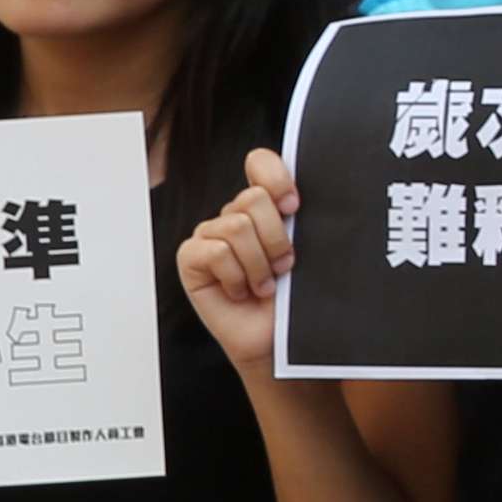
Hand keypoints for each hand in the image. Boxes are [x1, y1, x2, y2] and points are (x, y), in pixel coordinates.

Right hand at [174, 150, 298, 375]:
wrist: (281, 339)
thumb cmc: (298, 295)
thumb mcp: (310, 249)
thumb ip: (302, 218)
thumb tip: (304, 195)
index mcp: (267, 205)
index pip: (260, 162)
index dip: (276, 177)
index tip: (295, 206)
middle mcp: (237, 215)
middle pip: (253, 198)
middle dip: (276, 237)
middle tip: (285, 265)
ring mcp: (211, 235)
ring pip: (236, 225)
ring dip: (259, 263)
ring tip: (265, 284)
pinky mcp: (191, 258)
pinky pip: (214, 251)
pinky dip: (236, 276)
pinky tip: (242, 291)